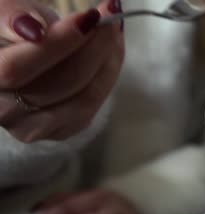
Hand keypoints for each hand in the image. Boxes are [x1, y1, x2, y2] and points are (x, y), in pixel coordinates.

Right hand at [0, 0, 124, 141]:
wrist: (18, 55)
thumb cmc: (9, 30)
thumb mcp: (3, 12)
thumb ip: (11, 16)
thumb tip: (34, 31)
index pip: (17, 69)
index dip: (57, 43)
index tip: (90, 17)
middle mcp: (4, 112)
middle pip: (60, 83)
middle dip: (94, 46)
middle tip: (111, 16)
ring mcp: (33, 127)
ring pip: (84, 98)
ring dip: (108, 60)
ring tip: (114, 30)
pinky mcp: (60, 130)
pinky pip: (92, 106)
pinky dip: (108, 76)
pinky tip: (111, 52)